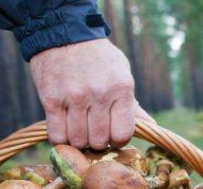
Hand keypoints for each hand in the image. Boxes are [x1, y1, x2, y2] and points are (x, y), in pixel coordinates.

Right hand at [31, 39, 146, 149]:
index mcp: (121, 88)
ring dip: (78, 140)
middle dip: (97, 141)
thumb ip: (133, 104)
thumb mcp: (121, 74)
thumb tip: (151, 127)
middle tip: (93, 130)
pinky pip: (57, 135)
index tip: (111, 135)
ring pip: (77, 141)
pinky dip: (60, 138)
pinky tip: (64, 128)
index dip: (117, 140)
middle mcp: (99, 94)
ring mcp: (74, 97)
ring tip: (78, 128)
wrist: (64, 33)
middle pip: (99, 141)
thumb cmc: (98, 58)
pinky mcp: (51, 100)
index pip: (122, 134)